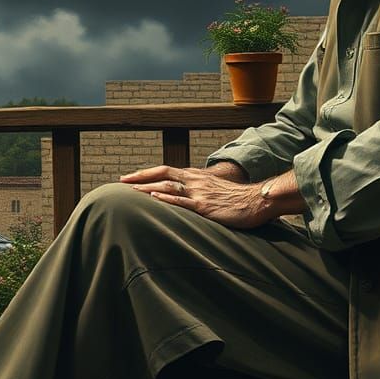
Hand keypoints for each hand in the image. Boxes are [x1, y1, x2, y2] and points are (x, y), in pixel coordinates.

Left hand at [118, 164, 271, 229]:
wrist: (257, 200)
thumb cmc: (238, 199)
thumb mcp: (215, 191)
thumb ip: (200, 192)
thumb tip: (186, 198)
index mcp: (196, 177)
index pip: (166, 171)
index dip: (147, 173)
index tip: (130, 177)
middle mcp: (195, 181)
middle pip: (162, 174)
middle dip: (140, 177)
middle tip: (122, 181)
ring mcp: (199, 193)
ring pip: (168, 187)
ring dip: (148, 188)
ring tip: (131, 191)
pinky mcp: (205, 207)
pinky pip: (183, 201)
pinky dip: (167, 199)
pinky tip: (155, 199)